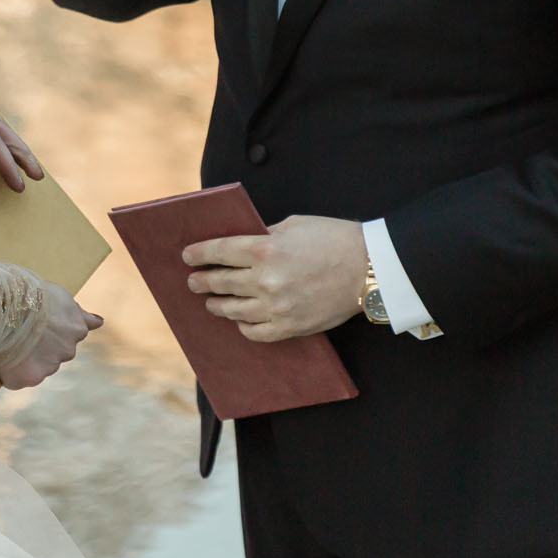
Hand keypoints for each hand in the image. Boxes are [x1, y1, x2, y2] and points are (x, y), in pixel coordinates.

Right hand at [0, 282, 102, 389]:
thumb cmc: (29, 293)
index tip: (42, 326)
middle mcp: (68, 350)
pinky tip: (2, 355)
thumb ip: (78, 313)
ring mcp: (50, 366)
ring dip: (27, 358)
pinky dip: (12, 370)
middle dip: (41, 346)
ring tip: (9, 340)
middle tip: (21, 330)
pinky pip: (20, 377)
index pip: (71, 335)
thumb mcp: (59, 295)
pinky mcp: (31, 377)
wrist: (5, 306)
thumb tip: (99, 322)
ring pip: (39, 366)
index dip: (54, 330)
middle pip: (55, 352)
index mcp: (77, 328)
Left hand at [184, 215, 366, 342]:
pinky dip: (243, 326)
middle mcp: (266, 281)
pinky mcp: (291, 327)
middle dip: (203, 281)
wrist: (370, 267)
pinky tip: (239, 320)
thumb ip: (263, 236)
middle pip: (221, 283)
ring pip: (233, 310)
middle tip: (194, 281)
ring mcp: (277, 307)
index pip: (218, 252)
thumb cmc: (333, 238)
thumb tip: (238, 247)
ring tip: (211, 302)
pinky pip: (256, 332)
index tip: (187, 257)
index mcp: (265, 250)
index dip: (198, 254)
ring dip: (217, 305)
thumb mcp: (293, 225)